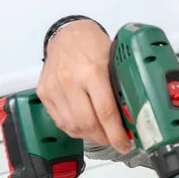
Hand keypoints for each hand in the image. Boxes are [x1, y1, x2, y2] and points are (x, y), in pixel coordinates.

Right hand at [37, 19, 130, 153]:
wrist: (67, 33)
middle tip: (116, 141)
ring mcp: (55, 88)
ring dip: (91, 136)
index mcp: (93, 71)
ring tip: (103, 134)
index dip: (117, 134)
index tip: (125, 143)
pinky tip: (86, 128)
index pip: (106, 112)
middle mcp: (71, 81)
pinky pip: (60, 122)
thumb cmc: (93, 45)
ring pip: (73, 126)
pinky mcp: (44, 93)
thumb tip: (134, 114)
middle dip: (105, 138)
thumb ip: (121, 86)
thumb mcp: (114, 61)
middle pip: (88, 123)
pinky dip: (75, 130)